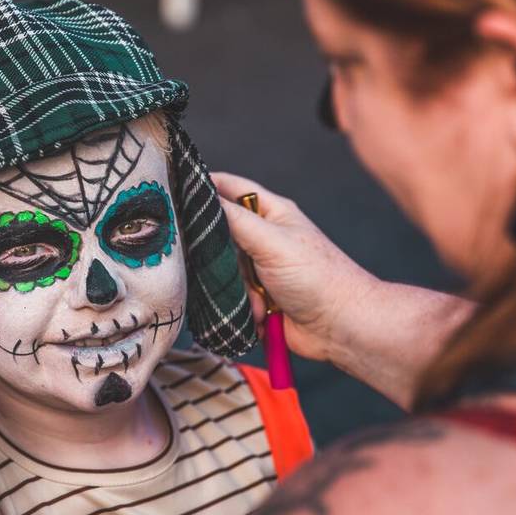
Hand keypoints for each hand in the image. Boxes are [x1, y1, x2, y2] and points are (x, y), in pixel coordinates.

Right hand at [212, 172, 377, 362]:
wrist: (340, 328)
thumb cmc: (319, 278)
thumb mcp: (272, 241)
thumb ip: (235, 220)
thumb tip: (203, 198)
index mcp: (271, 213)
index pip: (229, 188)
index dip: (204, 187)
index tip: (174, 192)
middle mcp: (263, 238)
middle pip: (219, 235)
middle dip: (220, 256)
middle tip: (225, 265)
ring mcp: (260, 269)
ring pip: (223, 271)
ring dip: (237, 289)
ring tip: (260, 298)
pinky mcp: (257, 297)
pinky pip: (232, 299)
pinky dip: (244, 309)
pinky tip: (263, 314)